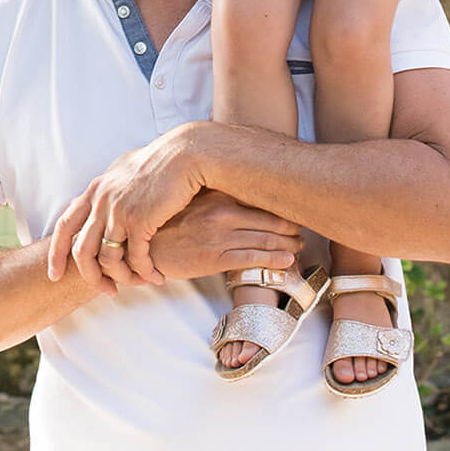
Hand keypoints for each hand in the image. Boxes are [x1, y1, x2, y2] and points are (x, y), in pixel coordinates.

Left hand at [47, 124, 204, 293]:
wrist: (185, 154)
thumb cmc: (159, 162)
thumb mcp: (123, 172)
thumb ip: (107, 190)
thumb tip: (97, 200)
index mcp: (95, 190)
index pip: (64, 226)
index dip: (56, 254)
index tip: (54, 275)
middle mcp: (101, 201)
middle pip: (82, 251)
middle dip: (91, 277)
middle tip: (106, 291)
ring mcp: (119, 211)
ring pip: (109, 259)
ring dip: (123, 278)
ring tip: (138, 283)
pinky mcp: (140, 220)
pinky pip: (136, 258)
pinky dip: (145, 272)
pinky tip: (156, 276)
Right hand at [150, 191, 302, 280]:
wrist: (145, 244)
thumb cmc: (171, 222)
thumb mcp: (195, 199)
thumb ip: (218, 194)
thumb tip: (244, 188)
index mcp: (219, 195)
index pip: (260, 198)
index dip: (282, 206)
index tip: (295, 210)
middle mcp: (222, 212)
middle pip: (269, 219)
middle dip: (290, 228)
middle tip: (304, 233)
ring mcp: (219, 235)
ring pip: (265, 239)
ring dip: (287, 245)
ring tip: (300, 248)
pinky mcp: (215, 257)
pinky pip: (252, 258)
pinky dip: (273, 260)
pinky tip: (287, 262)